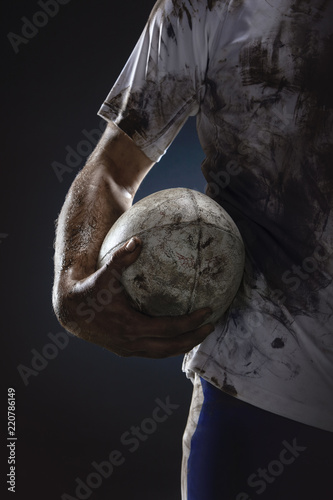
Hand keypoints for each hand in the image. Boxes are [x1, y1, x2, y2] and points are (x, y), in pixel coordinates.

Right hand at [57, 237, 213, 357]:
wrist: (71, 312)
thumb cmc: (90, 290)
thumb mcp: (105, 273)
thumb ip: (121, 257)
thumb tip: (138, 239)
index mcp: (130, 326)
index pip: (168, 329)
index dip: (190, 322)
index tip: (207, 312)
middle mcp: (131, 342)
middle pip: (170, 347)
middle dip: (193, 338)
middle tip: (211, 326)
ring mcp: (128, 349)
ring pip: (162, 352)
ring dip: (182, 345)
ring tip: (199, 333)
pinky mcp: (125, 349)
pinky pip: (153, 351)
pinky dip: (168, 344)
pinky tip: (177, 333)